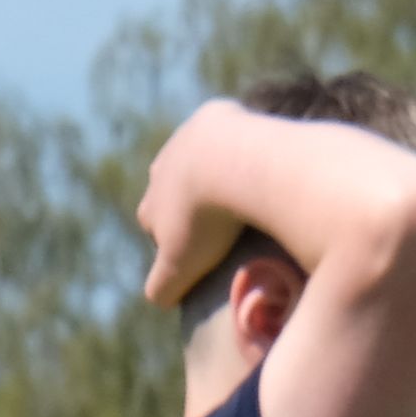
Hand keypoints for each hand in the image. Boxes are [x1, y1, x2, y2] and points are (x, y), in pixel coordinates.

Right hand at [132, 104, 272, 307]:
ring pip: (195, 155)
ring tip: (244, 187)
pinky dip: (239, 137)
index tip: (201, 248)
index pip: (155, 223)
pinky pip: (224, 125)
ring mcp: (187, 139)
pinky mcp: (216, 115)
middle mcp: (162, 169)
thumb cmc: (208, 220)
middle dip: (191, 200)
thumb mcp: (183, 262)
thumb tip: (157, 301)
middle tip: (221, 215)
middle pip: (171, 187)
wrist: (228, 163)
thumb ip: (165, 284)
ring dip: (214, 169)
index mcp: (153, 204)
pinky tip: (262, 150)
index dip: (176, 237)